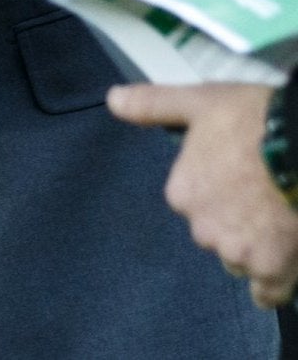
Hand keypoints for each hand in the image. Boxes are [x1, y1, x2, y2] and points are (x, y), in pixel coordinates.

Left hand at [110, 82, 297, 307]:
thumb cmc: (253, 121)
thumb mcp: (199, 102)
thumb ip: (154, 105)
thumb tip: (112, 100)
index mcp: (182, 193)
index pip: (193, 202)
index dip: (217, 191)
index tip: (237, 178)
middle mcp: (202, 228)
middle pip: (215, 233)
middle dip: (234, 222)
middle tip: (262, 199)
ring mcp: (238, 252)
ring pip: (241, 259)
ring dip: (255, 248)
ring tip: (279, 222)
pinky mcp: (273, 268)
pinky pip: (268, 291)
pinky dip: (271, 285)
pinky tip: (278, 271)